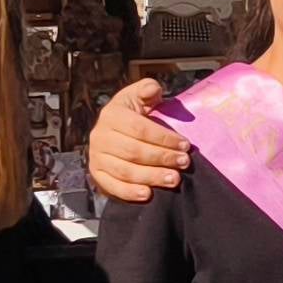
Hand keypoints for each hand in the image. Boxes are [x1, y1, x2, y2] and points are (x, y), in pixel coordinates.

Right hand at [84, 79, 188, 203]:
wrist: (114, 130)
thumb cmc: (133, 113)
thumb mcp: (139, 96)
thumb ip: (147, 89)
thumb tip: (153, 89)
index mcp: (111, 115)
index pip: (139, 129)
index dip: (164, 138)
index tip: (185, 145)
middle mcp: (100, 136)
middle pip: (134, 151)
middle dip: (162, 158)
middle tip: (184, 163)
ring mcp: (96, 157)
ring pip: (125, 171)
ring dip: (152, 177)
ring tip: (174, 179)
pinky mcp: (97, 174)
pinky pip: (113, 186)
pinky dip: (130, 192)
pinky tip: (148, 194)